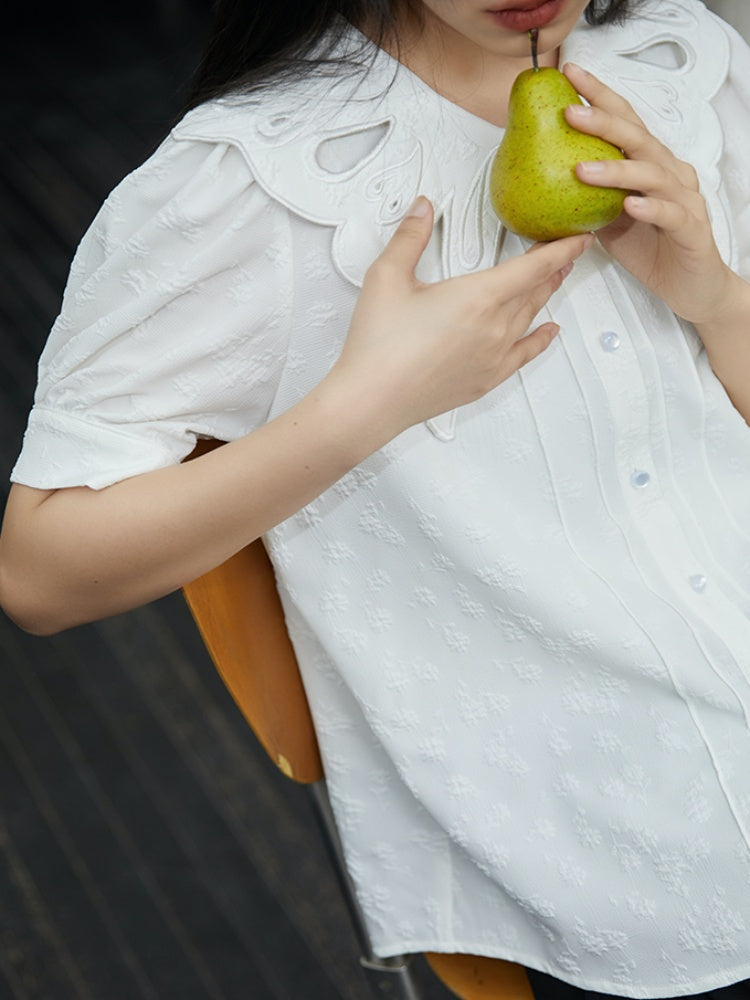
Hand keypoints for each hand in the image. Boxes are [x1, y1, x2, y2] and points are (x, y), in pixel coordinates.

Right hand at [335, 197, 592, 432]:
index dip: (561, 249)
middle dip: (552, 268)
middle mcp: (495, 327)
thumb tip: (423, 208)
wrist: (372, 400)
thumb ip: (410, 237)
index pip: (534, 267)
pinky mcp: (486, 379)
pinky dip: (541, 339)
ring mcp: (494, 356)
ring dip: (545, 296)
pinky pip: (525, 354)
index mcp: (478, 297)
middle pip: (536, 290)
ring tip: (554, 280)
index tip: (580, 237)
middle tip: (564, 253)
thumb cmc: (378, 346)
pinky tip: (549, 331)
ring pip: (531, 318)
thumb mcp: (388, 278)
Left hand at [562, 62, 735, 326]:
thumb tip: (544, 183)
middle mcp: (670, 174)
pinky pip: (670, 214)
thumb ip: (588, 199)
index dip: (600, 98)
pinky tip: (630, 205)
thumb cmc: (652, 250)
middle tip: (570, 113)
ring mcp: (684, 200)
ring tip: (582, 169)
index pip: (625, 123)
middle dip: (604, 122)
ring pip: (652, 175)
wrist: (693, 287)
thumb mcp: (610, 222)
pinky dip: (650, 208)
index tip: (569, 76)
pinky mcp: (691, 230)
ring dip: (617, 169)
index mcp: (651, 166)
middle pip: (638, 139)